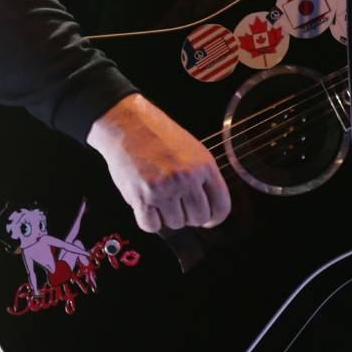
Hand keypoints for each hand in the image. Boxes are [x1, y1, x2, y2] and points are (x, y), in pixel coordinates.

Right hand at [86, 93, 231, 231]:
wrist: (130, 126)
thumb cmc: (161, 138)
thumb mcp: (194, 151)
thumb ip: (203, 178)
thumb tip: (207, 208)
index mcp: (205, 166)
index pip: (221, 206)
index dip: (215, 218)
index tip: (209, 220)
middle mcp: (187, 178)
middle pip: (198, 218)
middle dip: (190, 217)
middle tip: (179, 206)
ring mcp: (164, 189)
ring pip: (176, 224)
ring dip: (168, 217)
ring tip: (161, 198)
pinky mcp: (142, 197)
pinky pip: (151, 226)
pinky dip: (150, 222)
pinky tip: (149, 207)